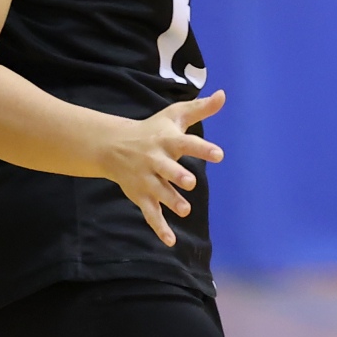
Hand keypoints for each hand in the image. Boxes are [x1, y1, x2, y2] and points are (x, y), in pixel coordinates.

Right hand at [99, 89, 225, 247]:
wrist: (112, 146)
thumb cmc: (152, 129)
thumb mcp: (174, 116)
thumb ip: (201, 109)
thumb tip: (224, 94)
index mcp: (166, 140)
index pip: (186, 143)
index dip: (202, 148)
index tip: (219, 154)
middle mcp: (154, 160)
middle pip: (167, 169)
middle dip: (177, 175)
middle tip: (190, 182)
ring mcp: (146, 179)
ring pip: (157, 192)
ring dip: (169, 201)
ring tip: (185, 210)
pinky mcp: (140, 195)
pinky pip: (149, 214)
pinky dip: (159, 228)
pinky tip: (171, 241)